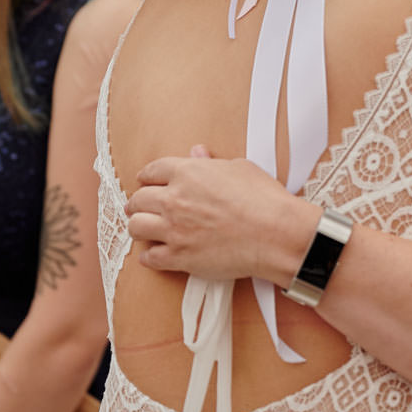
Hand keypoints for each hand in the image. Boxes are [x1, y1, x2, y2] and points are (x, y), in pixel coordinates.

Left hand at [128, 148, 318, 286]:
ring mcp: (174, 229)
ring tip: (144, 230)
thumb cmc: (263, 200)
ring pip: (136, 227)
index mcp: (187, 173)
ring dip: (139, 227)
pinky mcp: (179, 256)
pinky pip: (149, 257)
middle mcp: (174, 199)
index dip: (146, 176)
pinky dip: (149, 256)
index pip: (153, 171)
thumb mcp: (239, 169)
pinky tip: (154, 254)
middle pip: (138, 200)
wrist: (274, 234)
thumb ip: (211, 163)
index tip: (145, 181)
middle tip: (140, 208)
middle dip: (137, 203)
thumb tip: (199, 154)